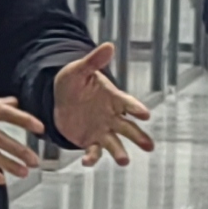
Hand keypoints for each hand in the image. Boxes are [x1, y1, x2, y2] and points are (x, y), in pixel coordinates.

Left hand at [49, 42, 154, 164]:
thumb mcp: (79, 70)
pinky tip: (86, 162)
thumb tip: (109, 45)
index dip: (137, 108)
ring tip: (125, 161)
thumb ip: (93, 61)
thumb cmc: (73, 82)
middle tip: (149, 146)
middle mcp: (112, 116)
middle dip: (139, 137)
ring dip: (120, 153)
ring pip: (115, 143)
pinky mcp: (90, 141)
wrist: (58, 98)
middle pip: (129, 128)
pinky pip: (93, 151)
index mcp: (113, 98)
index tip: (146, 114)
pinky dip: (91, 157)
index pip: (128, 103)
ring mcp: (102, 130)